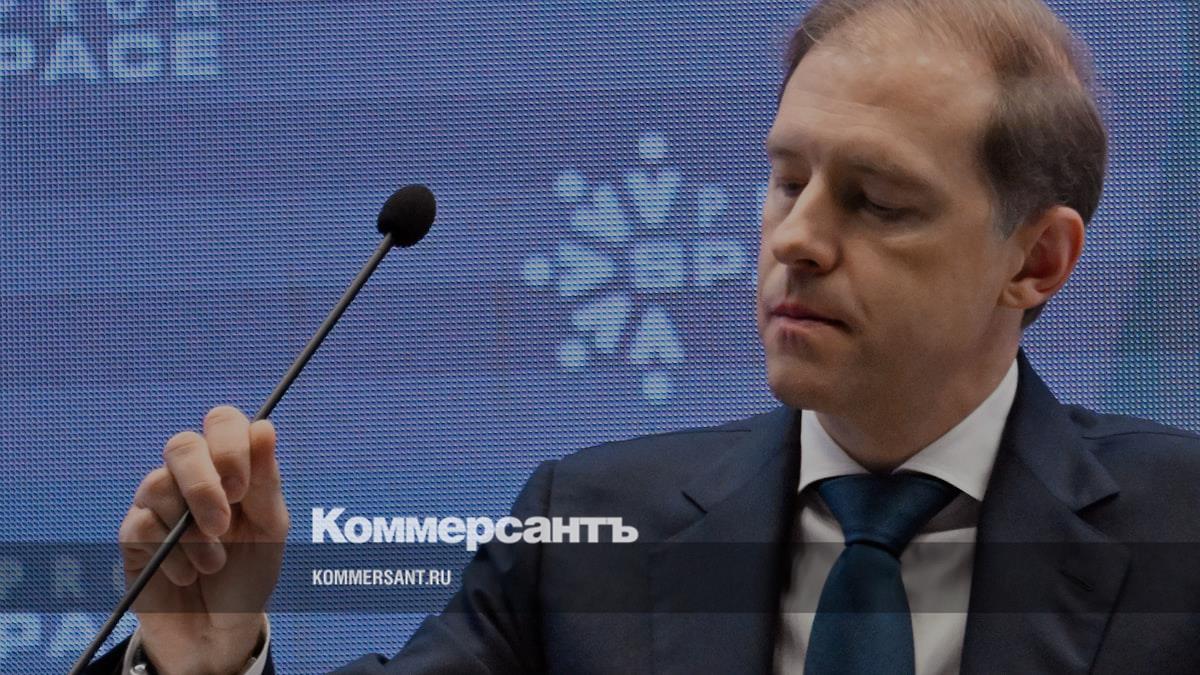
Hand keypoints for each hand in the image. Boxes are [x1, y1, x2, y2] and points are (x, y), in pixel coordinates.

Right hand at [118, 406, 288, 674]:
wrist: (220, 629)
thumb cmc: (249, 573)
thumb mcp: (271, 529)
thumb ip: (267, 481)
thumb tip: (264, 427)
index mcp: (230, 467)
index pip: (222, 421)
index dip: (230, 446)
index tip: (242, 488)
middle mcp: (192, 477)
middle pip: (181, 444)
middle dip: (203, 484)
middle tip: (224, 524)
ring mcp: (158, 503)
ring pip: (158, 484)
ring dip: (193, 533)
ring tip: (214, 563)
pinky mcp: (134, 534)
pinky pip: (142, 526)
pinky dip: (174, 556)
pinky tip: (187, 575)